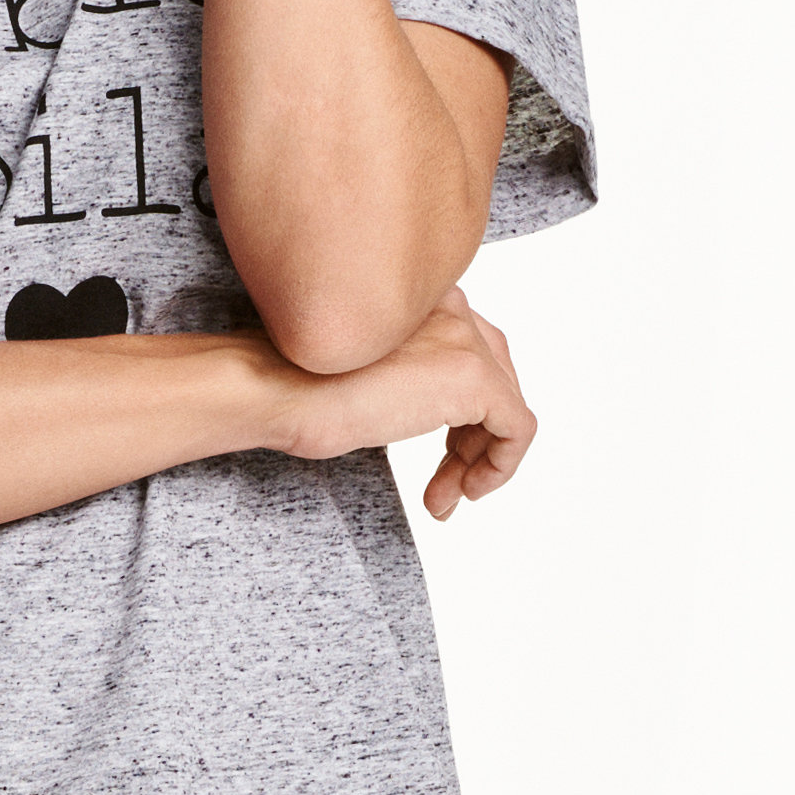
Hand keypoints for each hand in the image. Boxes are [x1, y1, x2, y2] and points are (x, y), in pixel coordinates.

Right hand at [263, 291, 533, 517]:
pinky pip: (517, 428)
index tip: (436, 457)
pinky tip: (466, 492)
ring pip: (506, 405)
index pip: (470, 349)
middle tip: (443, 483)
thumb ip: (405, 376)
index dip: (460, 412)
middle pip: (495, 375)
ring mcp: (464, 341)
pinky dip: (501, 466)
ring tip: (446, 497)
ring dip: (479, 460)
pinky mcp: (473, 379)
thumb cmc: (295, 386)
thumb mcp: (365, 372)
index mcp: (423, 296)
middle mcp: (450, 307)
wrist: (278, 390)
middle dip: (473, 438)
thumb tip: (426, 411)